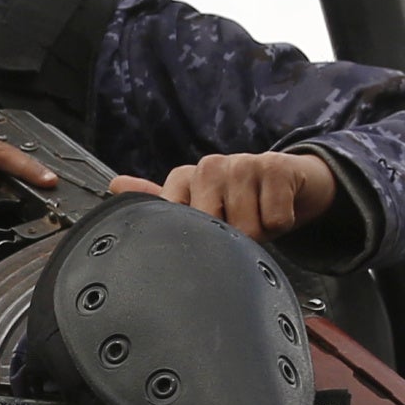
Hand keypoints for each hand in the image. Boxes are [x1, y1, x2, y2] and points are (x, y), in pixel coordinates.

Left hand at [146, 149, 340, 240]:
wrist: (289, 180)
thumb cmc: (238, 200)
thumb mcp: (198, 205)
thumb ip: (160, 202)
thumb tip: (115, 185)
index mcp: (184, 179)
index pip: (175, 220)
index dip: (195, 240)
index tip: (207, 236)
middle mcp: (208, 166)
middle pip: (213, 230)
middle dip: (230, 241)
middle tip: (237, 228)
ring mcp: (240, 163)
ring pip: (246, 228)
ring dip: (258, 233)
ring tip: (256, 217)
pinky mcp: (274, 166)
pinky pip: (274, 219)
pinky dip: (280, 224)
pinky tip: (275, 210)